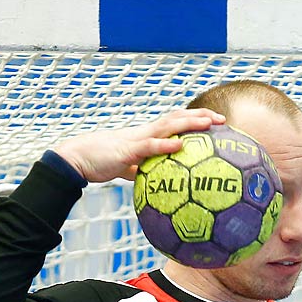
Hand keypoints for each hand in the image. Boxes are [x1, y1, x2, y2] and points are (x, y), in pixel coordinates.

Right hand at [51, 107, 226, 183]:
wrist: (78, 158)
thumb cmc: (102, 162)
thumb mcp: (128, 168)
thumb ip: (145, 170)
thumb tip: (159, 183)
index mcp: (147, 136)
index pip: (175, 123)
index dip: (196, 120)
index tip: (216, 123)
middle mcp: (145, 132)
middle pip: (177, 118)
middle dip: (201, 117)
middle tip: (223, 121)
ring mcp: (138, 139)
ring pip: (168, 126)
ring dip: (190, 124)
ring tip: (209, 124)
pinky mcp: (128, 149)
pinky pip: (150, 146)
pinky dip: (166, 144)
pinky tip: (181, 145)